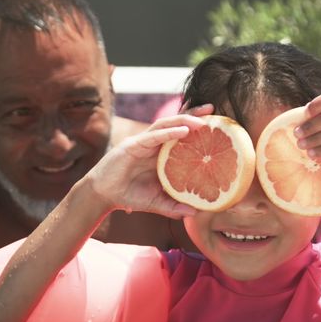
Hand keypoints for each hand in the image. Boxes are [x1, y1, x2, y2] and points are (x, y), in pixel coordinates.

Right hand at [85, 105, 213, 219]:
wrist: (103, 195)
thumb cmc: (129, 195)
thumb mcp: (156, 202)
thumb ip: (174, 206)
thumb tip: (195, 212)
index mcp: (160, 154)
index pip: (181, 135)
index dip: (197, 127)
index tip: (216, 124)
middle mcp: (153, 144)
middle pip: (175, 124)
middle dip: (194, 114)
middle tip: (213, 109)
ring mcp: (143, 143)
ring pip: (165, 124)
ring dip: (184, 120)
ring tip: (202, 121)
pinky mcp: (132, 146)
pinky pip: (153, 136)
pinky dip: (169, 132)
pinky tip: (183, 131)